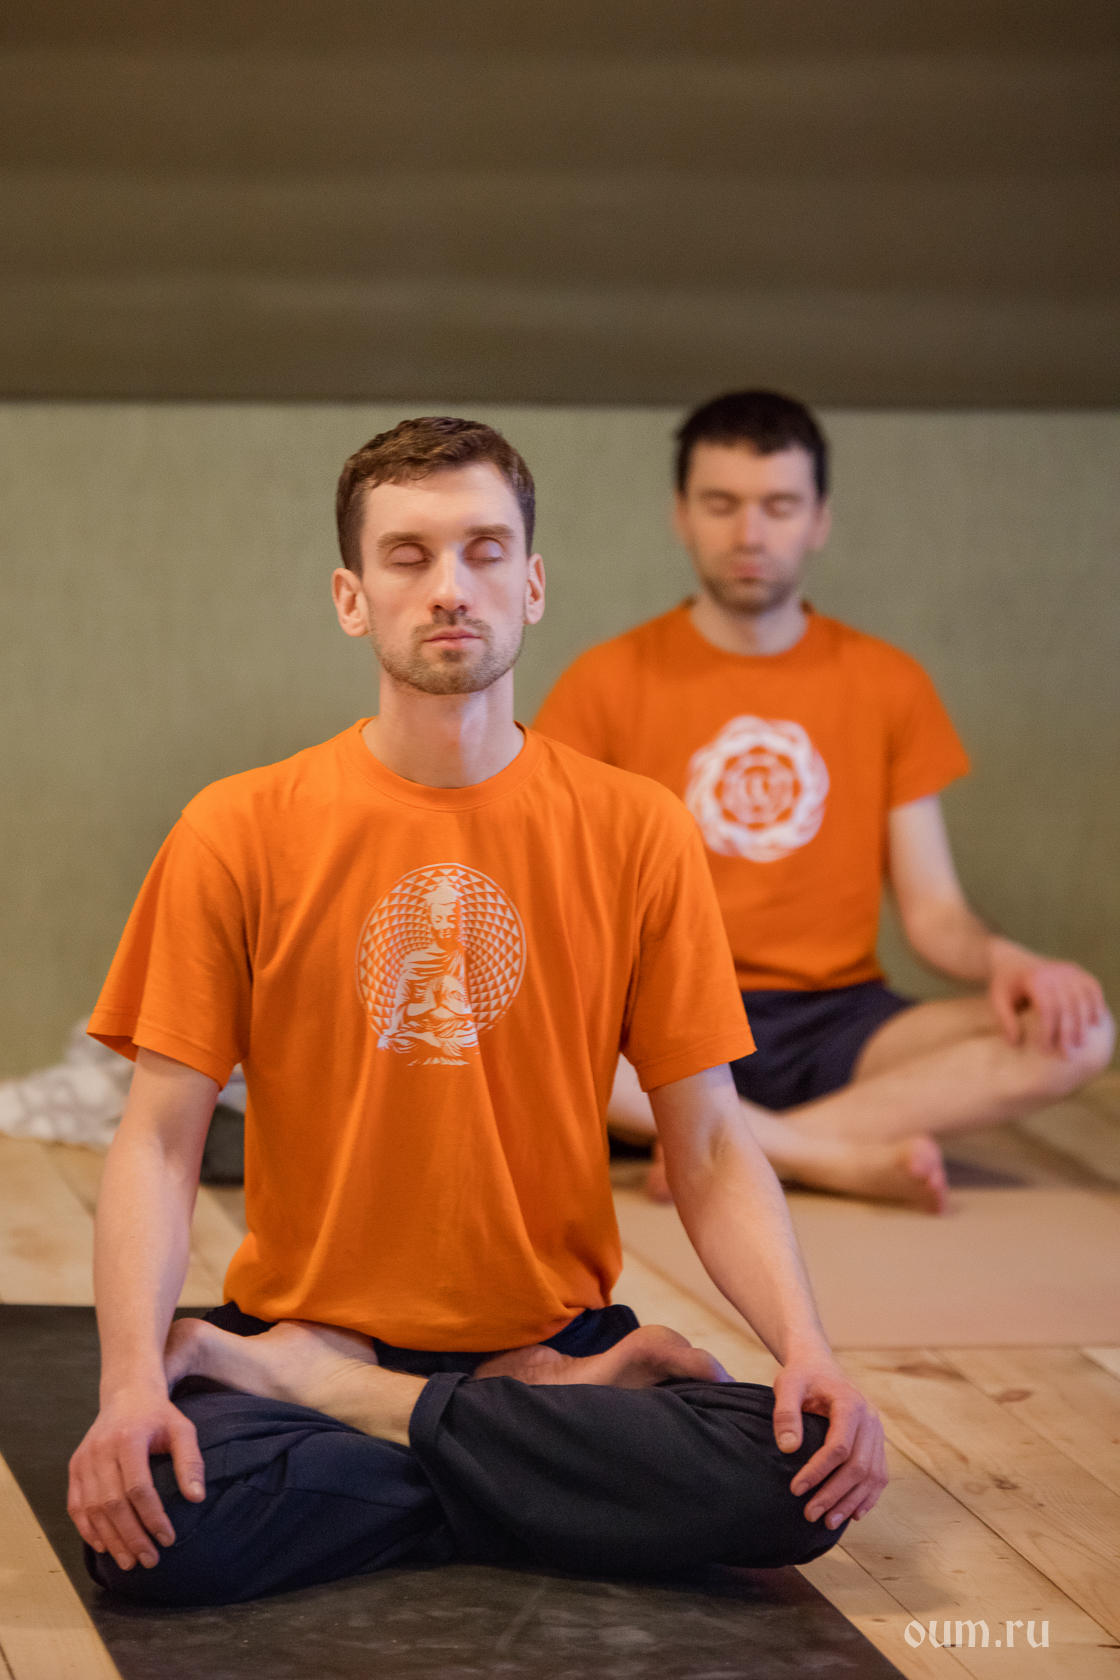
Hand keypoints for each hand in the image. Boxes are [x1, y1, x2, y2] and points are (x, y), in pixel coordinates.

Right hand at [67, 1385, 205, 1570]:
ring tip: (130, 1561)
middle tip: (149, 1560)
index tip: (168, 1539)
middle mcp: (100, 1450)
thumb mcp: (182, 1429)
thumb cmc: (158, 1416)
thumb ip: (190, 1461)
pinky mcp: (75, 1468)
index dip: (152, 1517)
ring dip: (111, 1540)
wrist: (126, 1395)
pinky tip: (105, 1546)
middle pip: (113, 1504)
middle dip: (131, 1537)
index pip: (138, 1487)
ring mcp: (83, 1460)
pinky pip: (76, 1506)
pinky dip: (88, 1530)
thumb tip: (196, 1498)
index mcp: (128, 1438)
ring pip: (92, 1509)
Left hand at [773, 1355, 886, 1528]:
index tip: (796, 1489)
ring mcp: (877, 1433)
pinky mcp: (877, 1444)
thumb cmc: (802, 1377)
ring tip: (828, 1523)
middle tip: (810, 1514)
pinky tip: (852, 1514)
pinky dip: (868, 1497)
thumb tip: (788, 1449)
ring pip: (872, 1476)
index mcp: (850, 1403)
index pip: (839, 1447)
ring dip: (851, 1502)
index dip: (818, 1471)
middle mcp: (870, 1420)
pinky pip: (879, 1475)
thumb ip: (786, 1413)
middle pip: (858, 1466)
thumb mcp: (787, 1385)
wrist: (820, 1368)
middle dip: (834, 1494)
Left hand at [988, 942, 1105, 1056]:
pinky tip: (1096, 1021)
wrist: (1011, 960)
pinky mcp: (1075, 970)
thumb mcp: (998, 1000)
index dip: (1048, 1031)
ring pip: (1082, 998)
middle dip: (1069, 1032)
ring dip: (1084, 1023)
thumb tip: (1015, 1043)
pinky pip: (1092, 986)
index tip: (1045, 1050)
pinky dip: (1097, 1003)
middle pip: (1067, 1006)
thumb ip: (1005, 1021)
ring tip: (1081, 1044)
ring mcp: (1067, 970)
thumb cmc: (1005, 985)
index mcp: (1034, 980)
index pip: (1047, 1009)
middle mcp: (1053, 972)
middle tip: (1068, 1055)